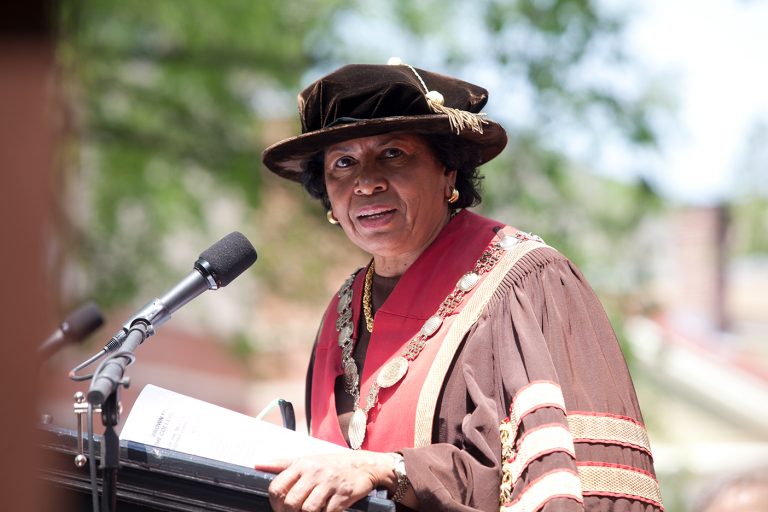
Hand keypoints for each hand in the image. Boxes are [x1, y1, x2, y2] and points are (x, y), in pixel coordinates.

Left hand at [254, 450, 395, 511]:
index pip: (277, 487)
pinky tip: (325, 511)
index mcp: (302, 464)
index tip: (280, 508)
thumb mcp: (306, 460)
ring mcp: (329, 484)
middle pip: (291, 502)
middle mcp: (314, 472)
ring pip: (308, 509)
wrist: (363, 465)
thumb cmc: (331, 464)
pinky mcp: (343, 495)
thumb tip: (257, 464)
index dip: (274, 503)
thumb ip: (281, 464)